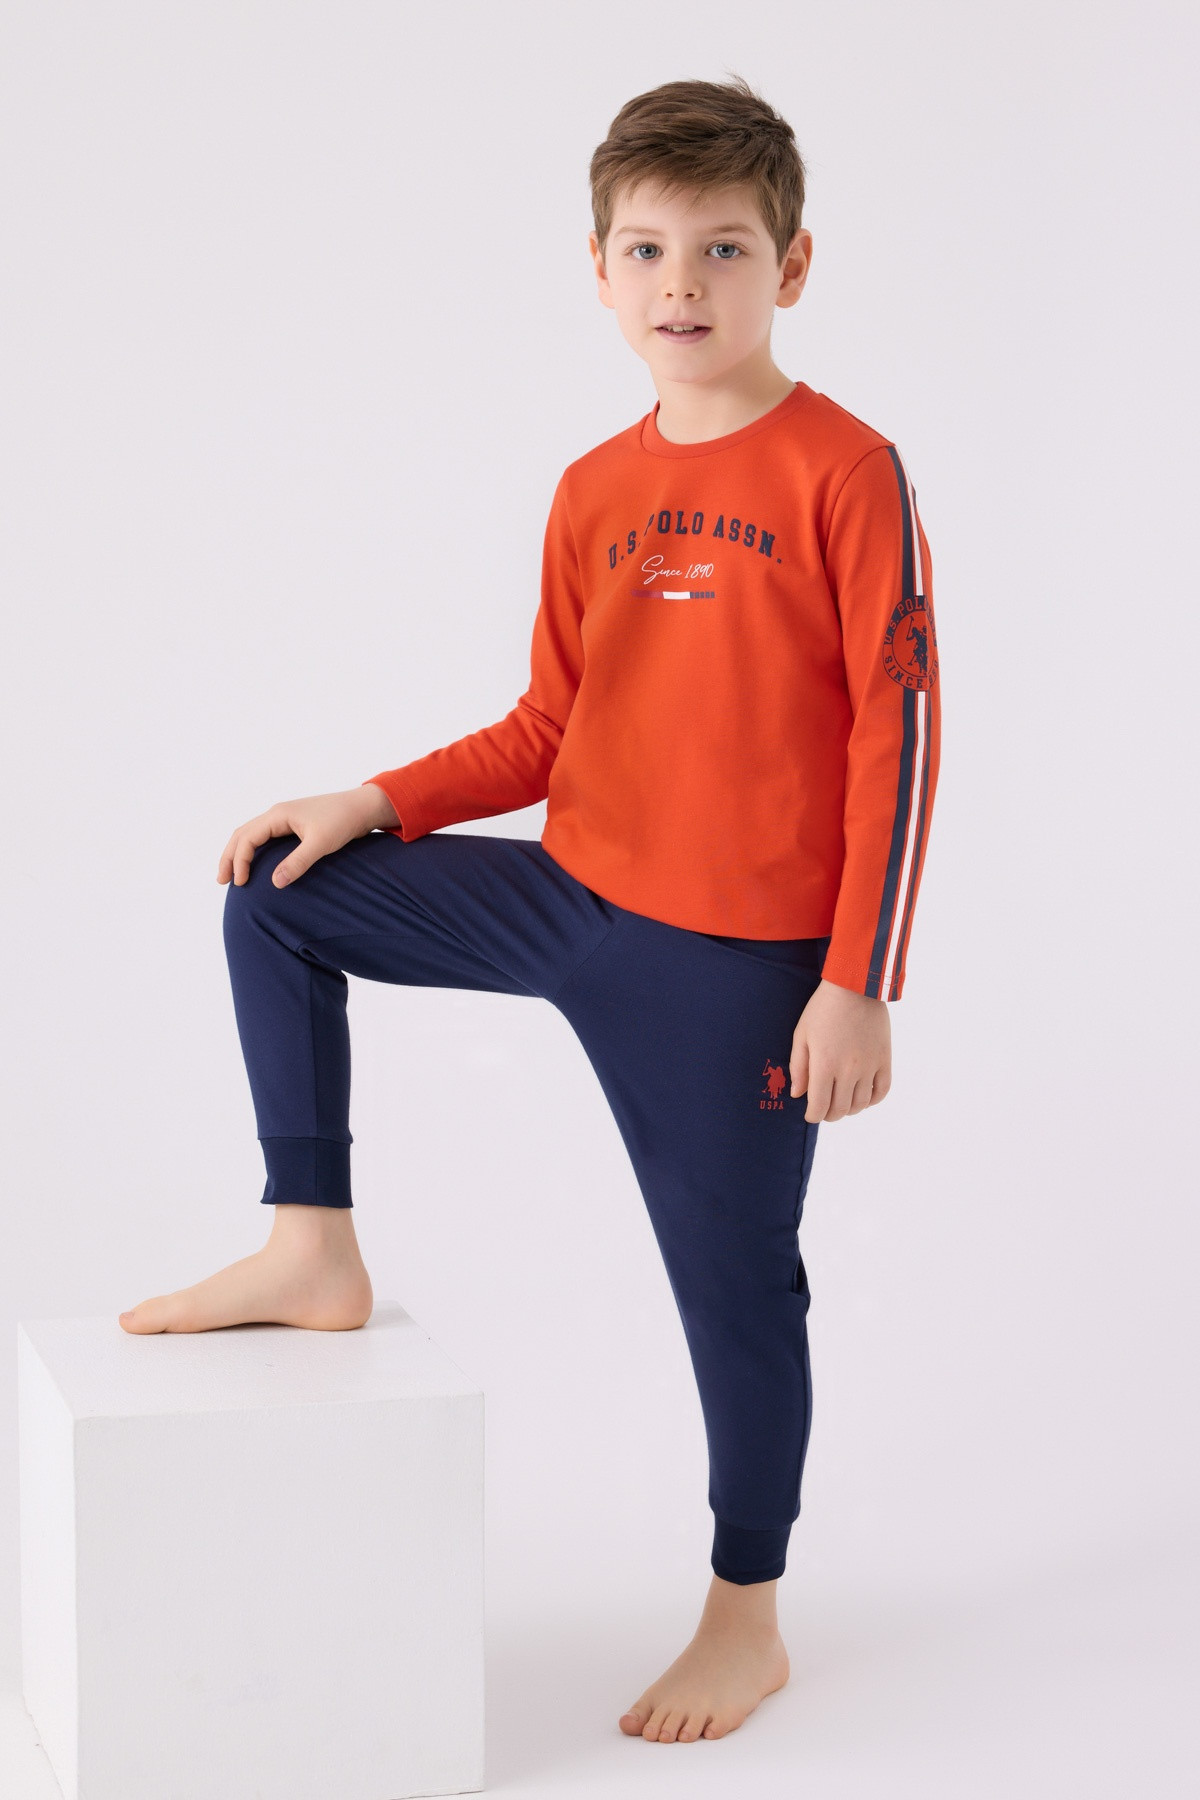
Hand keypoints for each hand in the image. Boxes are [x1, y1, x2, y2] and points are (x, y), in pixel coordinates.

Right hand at [217, 784, 399, 887]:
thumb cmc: (343, 821)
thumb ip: (298, 862)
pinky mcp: (294, 825)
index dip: (239, 861)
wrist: (362, 807)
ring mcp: (284, 819)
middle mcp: (277, 814)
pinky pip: (265, 838)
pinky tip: (256, 865)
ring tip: (233, 875)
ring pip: (252, 835)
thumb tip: (275, 882)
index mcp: (278, 815)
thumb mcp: (321, 843)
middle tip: (222, 881)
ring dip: (239, 853)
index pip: (247, 838)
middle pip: (242, 834)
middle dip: (230, 857)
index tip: (240, 883)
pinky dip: (254, 850)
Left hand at [789, 978, 891, 1121]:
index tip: (810, 1114)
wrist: (854, 988)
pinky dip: (872, 1100)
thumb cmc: (822, 1009)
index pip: (819, 1106)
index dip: (813, 1116)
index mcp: (824, 1065)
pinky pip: (882, 1091)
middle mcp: (848, 1070)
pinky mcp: (885, 1059)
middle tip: (824, 1109)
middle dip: (829, 1115)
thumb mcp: (802, 1035)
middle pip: (840, 1109)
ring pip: (861, 1104)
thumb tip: (798, 1094)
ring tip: (842, 1102)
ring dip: (849, 1109)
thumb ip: (798, 1067)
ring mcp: (869, 1066)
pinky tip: (863, 1096)